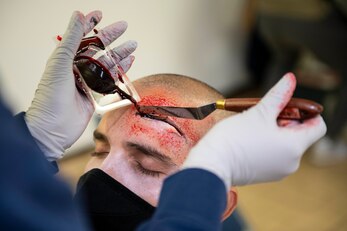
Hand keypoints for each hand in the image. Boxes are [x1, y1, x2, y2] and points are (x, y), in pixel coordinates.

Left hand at [25, 11, 136, 160]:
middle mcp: (77, 68)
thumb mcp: (60, 62)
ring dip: (120, 54)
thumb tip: (78, 15)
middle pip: (97, 49)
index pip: (80, 37)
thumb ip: (72, 39)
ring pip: (107, 64)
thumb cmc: (50, 95)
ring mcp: (87, 82)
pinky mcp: (96, 96)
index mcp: (65, 59)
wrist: (53, 127)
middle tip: (124, 27)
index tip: (100, 15)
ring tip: (133, 45)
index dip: (90, 25)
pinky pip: (110, 81)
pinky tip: (129, 63)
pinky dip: (120, 72)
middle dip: (111, 37)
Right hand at [182, 73, 326, 187]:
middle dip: (286, 120)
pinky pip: (275, 154)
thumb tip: (290, 79)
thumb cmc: (234, 139)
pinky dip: (268, 143)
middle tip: (265, 113)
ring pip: (286, 143)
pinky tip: (250, 138)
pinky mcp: (266, 173)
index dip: (307, 112)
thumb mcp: (258, 112)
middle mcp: (292, 162)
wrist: (212, 164)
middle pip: (300, 134)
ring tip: (254, 126)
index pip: (318, 126)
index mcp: (294, 146)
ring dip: (275, 131)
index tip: (288, 105)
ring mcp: (279, 170)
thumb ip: (278, 95)